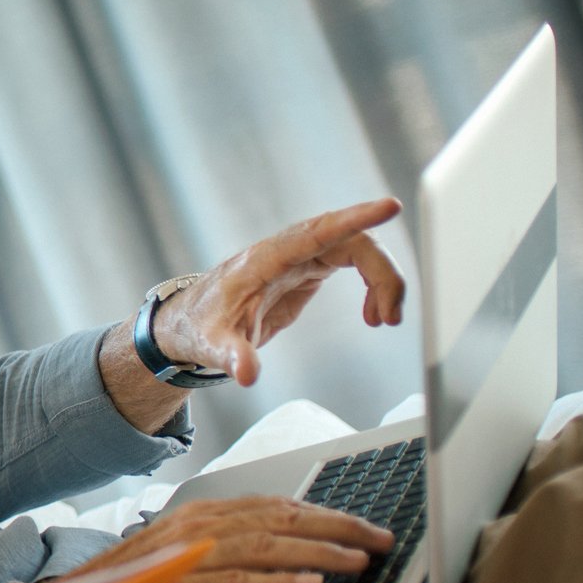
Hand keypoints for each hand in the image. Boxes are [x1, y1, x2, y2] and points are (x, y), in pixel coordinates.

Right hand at [71, 495, 395, 582]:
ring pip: (264, 546)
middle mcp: (195, 526)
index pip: (275, 507)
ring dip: (317, 552)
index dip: (325, 514)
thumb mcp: (181, 564)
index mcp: (200, 516)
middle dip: (337, 527)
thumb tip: (280, 559)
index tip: (364, 526)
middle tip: (380, 539)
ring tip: (357, 560)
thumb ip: (223, 555)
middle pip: (279, 518)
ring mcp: (183, 556)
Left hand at [158, 198, 405, 386]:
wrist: (192, 321)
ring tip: (383, 320)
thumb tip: (247, 374)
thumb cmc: (200, 326)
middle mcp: (287, 250)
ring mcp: (300, 255)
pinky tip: (372, 315)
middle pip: (350, 240)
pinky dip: (372, 285)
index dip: (355, 219)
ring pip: (358, 249)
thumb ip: (232, 355)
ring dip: (382, 280)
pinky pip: (353, 262)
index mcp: (266, 260)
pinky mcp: (308, 268)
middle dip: (382, 272)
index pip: (317, 231)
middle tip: (390, 317)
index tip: (389, 208)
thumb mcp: (212, 344)